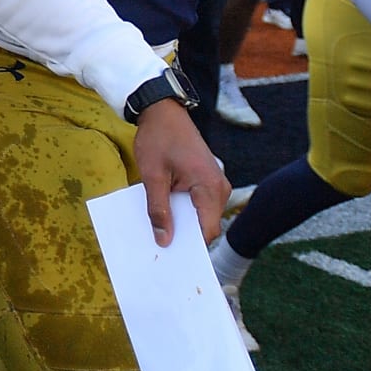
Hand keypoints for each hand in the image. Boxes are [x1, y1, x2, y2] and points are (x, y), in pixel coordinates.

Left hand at [132, 99, 230, 246]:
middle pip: (205, 226)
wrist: (163, 110)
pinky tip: (164, 217)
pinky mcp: (206, 180)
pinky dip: (184, 212)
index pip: (206, 230)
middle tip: (160, 251)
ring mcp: (214, 183)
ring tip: (159, 235)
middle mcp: (218, 187)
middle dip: (185, 239)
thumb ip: (158, 210)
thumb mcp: (152, 176)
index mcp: (208, 186)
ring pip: (202, 217)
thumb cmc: (158, 138)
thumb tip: (163, 240)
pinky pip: (198, 205)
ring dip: (183, 225)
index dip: (191, 248)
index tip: (172, 260)